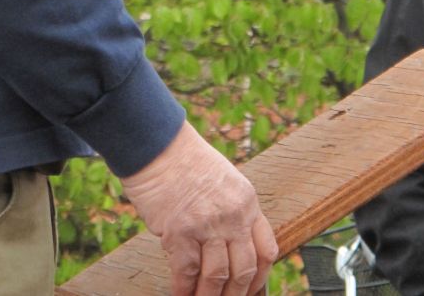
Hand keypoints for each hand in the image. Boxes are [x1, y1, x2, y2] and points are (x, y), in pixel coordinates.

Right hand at [121, 121, 276, 295]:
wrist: (156, 142)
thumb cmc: (183, 158)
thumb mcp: (223, 179)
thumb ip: (231, 211)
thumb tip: (228, 249)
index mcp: (247, 201)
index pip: (266, 250)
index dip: (260, 277)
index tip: (251, 288)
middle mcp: (232, 215)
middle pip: (244, 270)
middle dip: (235, 294)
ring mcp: (207, 224)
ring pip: (217, 277)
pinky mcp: (180, 231)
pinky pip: (187, 273)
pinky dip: (184, 290)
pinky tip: (181, 294)